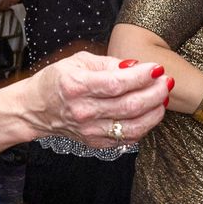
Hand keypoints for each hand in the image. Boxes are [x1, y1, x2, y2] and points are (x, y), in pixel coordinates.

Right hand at [30, 51, 169, 150]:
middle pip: (130, 106)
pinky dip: (145, 125)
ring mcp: (90, 130)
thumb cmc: (57, 81)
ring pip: (134, 126)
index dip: (142, 75)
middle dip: (155, 92)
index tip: (156, 67)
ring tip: (163, 97)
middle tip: (166, 81)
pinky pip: (128, 138)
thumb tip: (136, 66)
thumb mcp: (78, 61)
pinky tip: (150, 112)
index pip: (117, 83)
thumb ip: (108, 63)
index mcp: (76, 86)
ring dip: (155, 111)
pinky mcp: (96, 142)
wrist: (36, 109)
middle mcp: (84, 111)